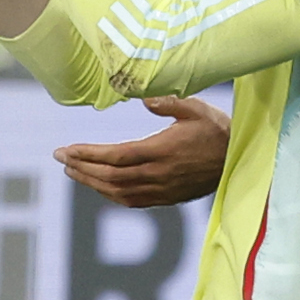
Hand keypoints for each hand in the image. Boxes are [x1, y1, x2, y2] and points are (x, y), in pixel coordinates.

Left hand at [55, 96, 224, 207]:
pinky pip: (131, 201)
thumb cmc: (216, 130)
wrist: (239, 161)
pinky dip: (109, 194)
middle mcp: (158, 174)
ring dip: (91, 182)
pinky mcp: (166, 199)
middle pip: (110, 176)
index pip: (115, 156)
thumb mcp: (196, 108)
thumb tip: (144, 98)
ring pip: (117, 191)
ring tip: (71, 170)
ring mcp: (161, 190)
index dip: (87, 154)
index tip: (66, 149)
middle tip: (60, 158)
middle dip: (81, 167)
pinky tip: (98, 185)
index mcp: (161, 151)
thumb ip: (169, 102)